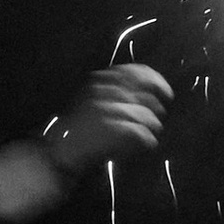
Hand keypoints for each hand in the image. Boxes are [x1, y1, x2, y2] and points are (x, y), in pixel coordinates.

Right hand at [44, 65, 170, 173]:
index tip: (166, 92)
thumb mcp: (91, 100)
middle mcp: (104, 91)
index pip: (136, 72)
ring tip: (151, 134)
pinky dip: (147, 140)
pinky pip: (141, 133)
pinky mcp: (111, 130)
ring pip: (146, 116)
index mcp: (99, 80)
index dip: (157, 81)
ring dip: (152, 127)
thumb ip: (115, 91)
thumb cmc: (76, 127)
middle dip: (156, 109)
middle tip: (158, 119)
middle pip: (146, 96)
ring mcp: (107, 110)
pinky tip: (147, 144)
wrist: (56, 151)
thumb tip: (147, 92)